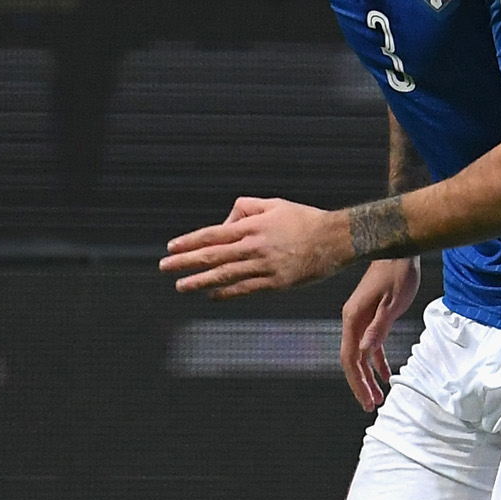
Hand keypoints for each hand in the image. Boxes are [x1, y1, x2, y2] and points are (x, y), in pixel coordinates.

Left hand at [161, 196, 352, 298]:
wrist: (336, 239)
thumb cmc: (303, 219)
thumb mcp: (273, 204)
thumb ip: (245, 207)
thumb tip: (225, 222)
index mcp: (252, 226)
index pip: (212, 235)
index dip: (189, 242)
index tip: (171, 247)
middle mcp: (255, 247)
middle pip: (213, 257)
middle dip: (185, 262)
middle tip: (164, 267)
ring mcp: (265, 268)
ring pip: (225, 276)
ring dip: (200, 282)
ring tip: (181, 286)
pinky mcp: (276, 284)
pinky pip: (246, 289)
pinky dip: (226, 293)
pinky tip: (211, 295)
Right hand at [339, 256, 419, 407]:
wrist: (398, 249)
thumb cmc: (398, 272)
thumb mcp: (392, 302)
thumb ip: (379, 327)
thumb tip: (365, 353)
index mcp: (353, 318)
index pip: (350, 358)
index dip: (357, 382)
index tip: (367, 401)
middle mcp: (352, 321)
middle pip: (352, 360)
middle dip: (360, 385)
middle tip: (370, 406)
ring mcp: (360, 319)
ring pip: (360, 355)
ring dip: (368, 376)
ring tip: (377, 396)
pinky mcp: (371, 316)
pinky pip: (370, 345)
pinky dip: (377, 361)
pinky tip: (386, 373)